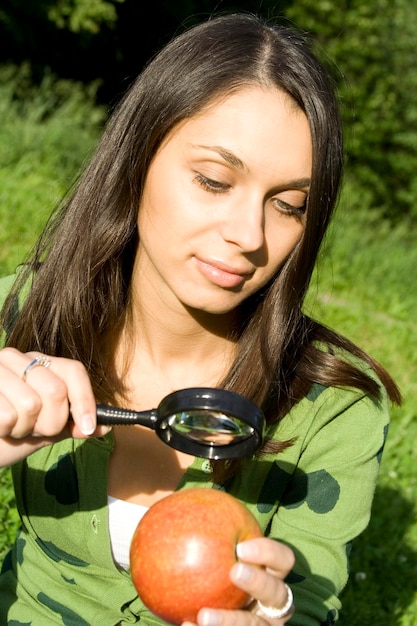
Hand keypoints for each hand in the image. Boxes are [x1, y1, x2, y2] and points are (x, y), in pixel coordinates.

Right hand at [0, 347, 108, 465]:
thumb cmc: (6, 437)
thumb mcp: (44, 430)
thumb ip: (72, 424)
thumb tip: (106, 424)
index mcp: (37, 362)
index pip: (73, 370)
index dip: (85, 401)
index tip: (88, 428)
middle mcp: (15, 357)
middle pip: (56, 392)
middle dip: (51, 423)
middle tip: (34, 429)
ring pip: (31, 405)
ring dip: (24, 429)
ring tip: (11, 428)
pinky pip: (7, 415)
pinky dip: (5, 431)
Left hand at [187, 537, 294, 625]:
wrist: (200, 609)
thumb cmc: (210, 571)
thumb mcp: (210, 550)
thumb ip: (202, 531)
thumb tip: (174, 500)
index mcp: (271, 575)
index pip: (282, 560)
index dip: (268, 553)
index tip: (241, 548)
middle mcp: (272, 605)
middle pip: (278, 594)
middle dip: (259, 582)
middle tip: (233, 572)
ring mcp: (261, 625)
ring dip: (231, 622)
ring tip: (203, 616)